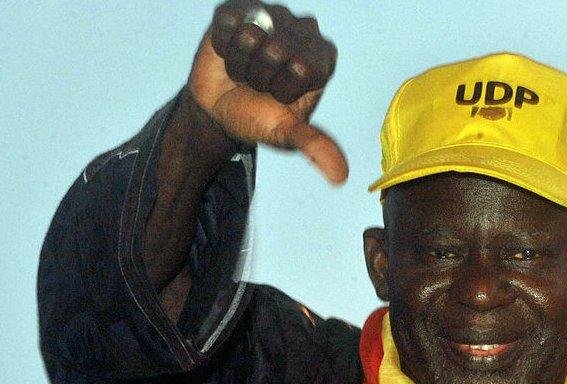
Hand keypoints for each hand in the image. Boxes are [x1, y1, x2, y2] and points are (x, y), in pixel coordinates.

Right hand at [188, 1, 346, 183]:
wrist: (220, 111)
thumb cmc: (259, 116)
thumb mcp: (287, 134)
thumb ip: (315, 145)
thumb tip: (340, 176)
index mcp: (322, 57)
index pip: (304, 66)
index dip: (284, 88)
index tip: (280, 96)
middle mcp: (302, 30)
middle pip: (278, 49)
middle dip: (262, 76)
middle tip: (260, 84)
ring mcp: (272, 15)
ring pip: (251, 35)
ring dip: (242, 62)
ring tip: (246, 71)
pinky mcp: (239, 9)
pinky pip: (227, 24)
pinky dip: (223, 46)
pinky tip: (229, 54)